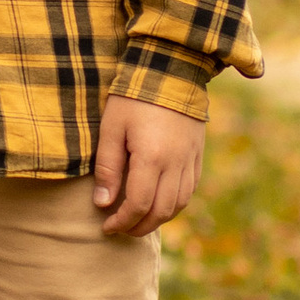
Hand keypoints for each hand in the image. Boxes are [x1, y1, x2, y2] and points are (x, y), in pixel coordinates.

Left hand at [92, 97, 202, 236]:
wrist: (171, 69)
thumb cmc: (133, 97)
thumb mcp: (111, 128)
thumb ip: (108, 168)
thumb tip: (102, 203)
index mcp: (152, 158)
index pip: (138, 205)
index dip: (122, 221)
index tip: (106, 226)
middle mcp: (176, 164)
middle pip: (161, 211)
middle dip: (140, 227)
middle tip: (121, 229)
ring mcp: (190, 160)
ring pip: (180, 204)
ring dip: (159, 219)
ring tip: (139, 221)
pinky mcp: (197, 154)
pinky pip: (190, 189)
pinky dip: (175, 204)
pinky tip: (160, 203)